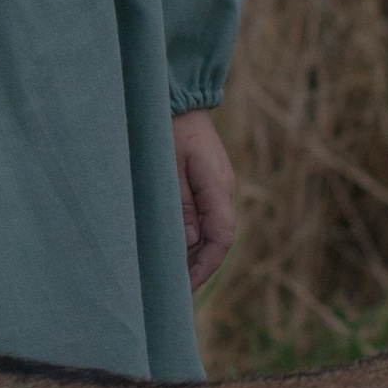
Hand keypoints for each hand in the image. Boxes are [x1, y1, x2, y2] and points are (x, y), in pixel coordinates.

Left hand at [173, 111, 236, 292]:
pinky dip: (189, 237)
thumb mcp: (167, 167)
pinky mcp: (205, 183)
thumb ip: (178, 205)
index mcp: (218, 187)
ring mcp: (215, 186)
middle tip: (171, 291)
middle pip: (216, 240)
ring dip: (191, 254)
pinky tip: (171, 248)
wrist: (175, 96)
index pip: (220, 239)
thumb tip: (189, 243)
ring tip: (168, 276)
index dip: (204, 268)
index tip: (184, 289)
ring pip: (209, 231)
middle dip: (197, 267)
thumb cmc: (165, 128)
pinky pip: (202, 217)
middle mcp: (222, 190)